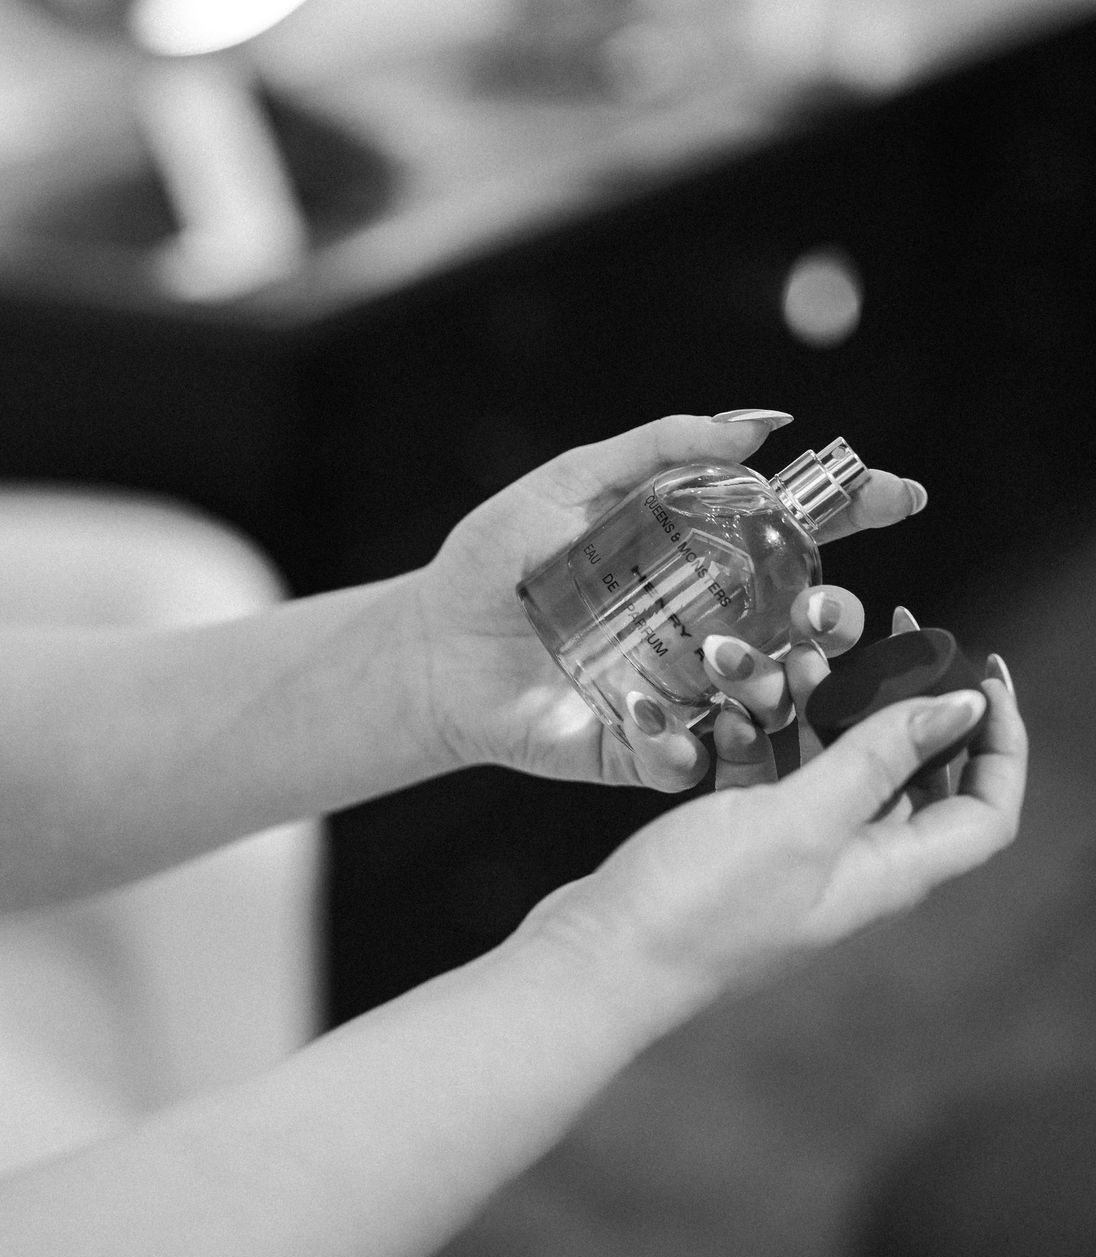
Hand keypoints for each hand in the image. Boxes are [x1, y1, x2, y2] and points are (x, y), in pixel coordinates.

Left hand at [406, 413, 923, 790]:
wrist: (428, 648)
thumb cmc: (492, 562)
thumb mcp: (566, 486)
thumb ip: (657, 450)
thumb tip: (760, 424)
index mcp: (704, 559)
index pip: (800, 533)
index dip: (854, 511)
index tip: (898, 492)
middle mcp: (711, 627)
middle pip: (809, 625)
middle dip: (837, 619)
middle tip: (820, 611)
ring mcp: (682, 691)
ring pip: (766, 702)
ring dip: (773, 688)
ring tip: (736, 668)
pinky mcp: (638, 749)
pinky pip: (686, 761)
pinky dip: (683, 748)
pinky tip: (659, 724)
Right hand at [521, 654, 1024, 1004]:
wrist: (600, 960)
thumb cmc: (700, 907)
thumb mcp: (798, 820)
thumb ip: (878, 758)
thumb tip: (961, 707)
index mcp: (889, 872)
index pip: (986, 807)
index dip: (999, 741)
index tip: (979, 670)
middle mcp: (853, 870)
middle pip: (913, 780)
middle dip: (902, 707)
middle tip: (877, 643)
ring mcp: (793, 862)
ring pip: (836, 772)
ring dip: (824, 715)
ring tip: (791, 663)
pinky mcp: (740, 852)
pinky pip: (774, 783)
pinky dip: (765, 742)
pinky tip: (733, 713)